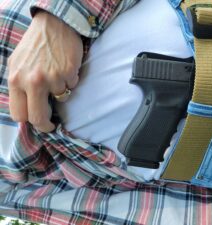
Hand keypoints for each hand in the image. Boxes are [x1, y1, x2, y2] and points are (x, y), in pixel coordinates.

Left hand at [8, 11, 82, 131]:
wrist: (54, 25)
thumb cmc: (35, 45)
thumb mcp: (16, 64)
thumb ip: (19, 86)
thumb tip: (26, 108)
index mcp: (16, 79)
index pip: (19, 114)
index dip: (30, 122)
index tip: (38, 122)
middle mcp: (33, 81)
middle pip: (38, 117)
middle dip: (45, 125)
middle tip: (50, 125)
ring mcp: (52, 77)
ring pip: (61, 98)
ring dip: (61, 90)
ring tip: (58, 74)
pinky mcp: (68, 73)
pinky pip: (72, 86)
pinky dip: (70, 80)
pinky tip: (65, 67)